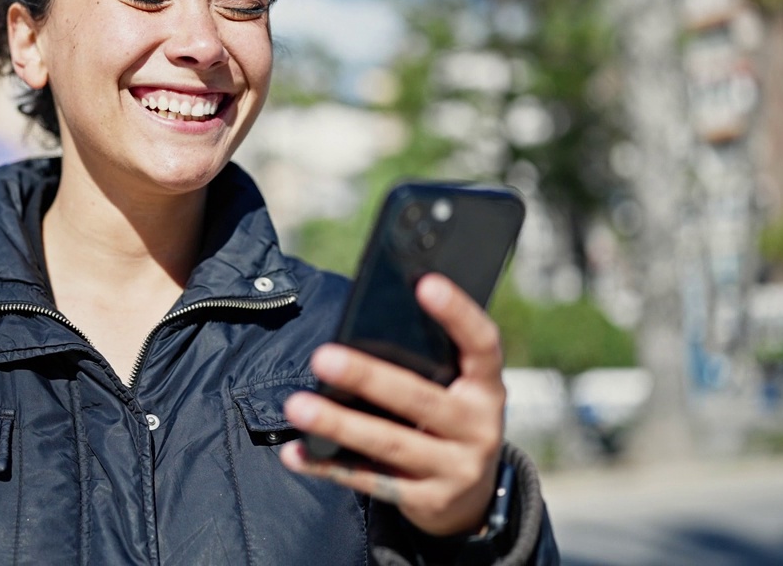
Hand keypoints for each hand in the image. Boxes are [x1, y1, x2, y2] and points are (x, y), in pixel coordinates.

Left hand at [279, 273, 505, 536]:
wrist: (471, 499)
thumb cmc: (447, 420)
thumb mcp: (454, 392)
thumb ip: (424, 365)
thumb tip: (357, 332)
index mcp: (486, 387)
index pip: (482, 344)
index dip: (458, 313)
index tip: (425, 282)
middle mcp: (479, 428)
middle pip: (419, 399)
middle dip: (367, 377)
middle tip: (322, 357)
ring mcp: (456, 468)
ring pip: (390, 443)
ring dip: (339, 424)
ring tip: (297, 406)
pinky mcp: (427, 501)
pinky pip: (370, 481)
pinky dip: (328, 465)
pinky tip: (296, 453)